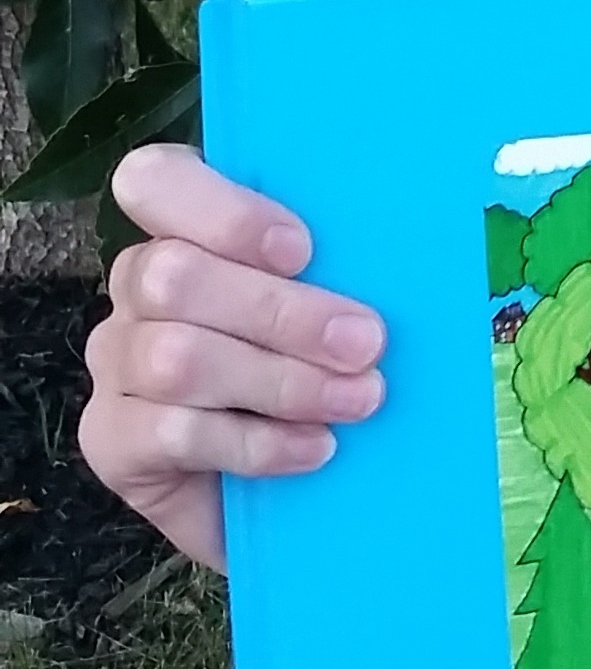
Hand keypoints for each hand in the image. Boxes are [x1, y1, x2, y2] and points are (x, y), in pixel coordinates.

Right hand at [80, 144, 386, 572]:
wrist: (280, 488)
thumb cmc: (320, 361)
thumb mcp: (331, 301)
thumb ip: (338, 268)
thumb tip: (398, 257)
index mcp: (183, 228)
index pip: (155, 180)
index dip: (222, 211)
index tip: (303, 250)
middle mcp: (138, 287)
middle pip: (173, 276)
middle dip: (281, 311)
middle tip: (367, 342)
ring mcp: (117, 364)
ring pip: (175, 358)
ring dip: (282, 380)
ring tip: (359, 398)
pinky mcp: (113, 441)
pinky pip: (174, 433)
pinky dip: (258, 443)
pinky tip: (317, 447)